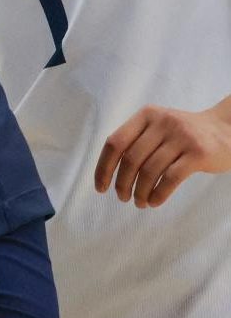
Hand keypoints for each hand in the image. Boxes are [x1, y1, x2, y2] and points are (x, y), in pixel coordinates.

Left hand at [95, 98, 230, 206]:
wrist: (226, 130)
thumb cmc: (185, 134)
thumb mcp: (159, 126)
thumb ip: (136, 140)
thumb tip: (108, 170)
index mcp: (145, 115)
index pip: (115, 143)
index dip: (104, 167)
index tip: (100, 187)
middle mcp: (161, 122)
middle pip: (130, 159)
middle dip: (122, 183)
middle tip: (122, 198)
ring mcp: (181, 137)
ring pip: (150, 171)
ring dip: (140, 192)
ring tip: (139, 202)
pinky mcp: (198, 153)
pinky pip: (170, 178)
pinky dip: (158, 194)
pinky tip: (154, 202)